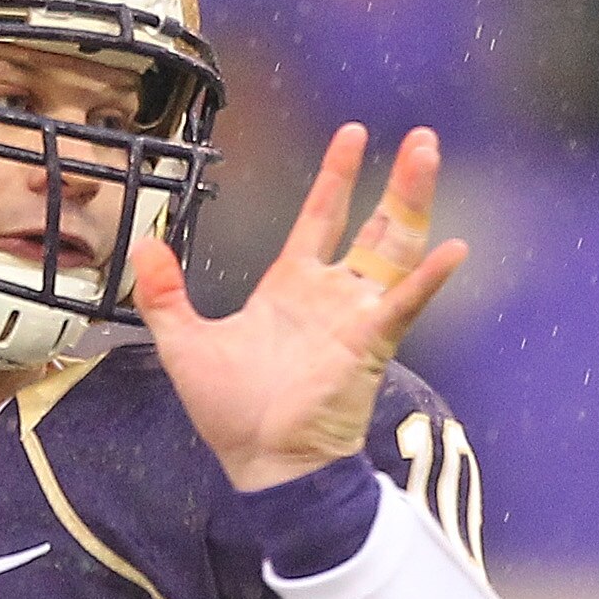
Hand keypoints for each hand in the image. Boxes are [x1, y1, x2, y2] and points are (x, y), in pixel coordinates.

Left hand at [134, 124, 466, 490]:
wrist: (262, 463)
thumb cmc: (231, 412)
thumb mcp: (184, 344)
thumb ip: (164, 295)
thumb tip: (145, 245)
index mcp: (291, 287)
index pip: (320, 217)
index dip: (337, 176)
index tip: (352, 134)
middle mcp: (332, 295)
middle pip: (375, 225)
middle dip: (398, 182)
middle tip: (419, 137)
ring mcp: (356, 316)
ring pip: (396, 249)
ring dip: (414, 205)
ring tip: (428, 158)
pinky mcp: (369, 344)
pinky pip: (405, 305)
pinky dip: (428, 279)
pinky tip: (453, 250)